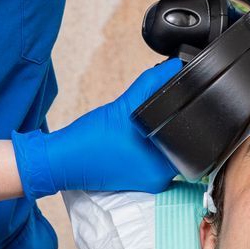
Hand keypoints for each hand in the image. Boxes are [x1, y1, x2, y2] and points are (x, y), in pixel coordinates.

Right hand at [10, 58, 182, 196]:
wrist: (59, 159)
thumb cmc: (88, 141)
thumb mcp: (124, 107)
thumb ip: (151, 85)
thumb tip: (172, 67)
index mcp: (161, 171)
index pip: (190, 144)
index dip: (187, 121)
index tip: (180, 107)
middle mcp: (157, 180)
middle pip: (177, 146)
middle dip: (168, 126)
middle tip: (152, 113)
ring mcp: (144, 181)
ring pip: (162, 150)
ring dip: (156, 133)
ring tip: (139, 122)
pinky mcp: (132, 176)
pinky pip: (148, 156)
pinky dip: (144, 142)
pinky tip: (132, 133)